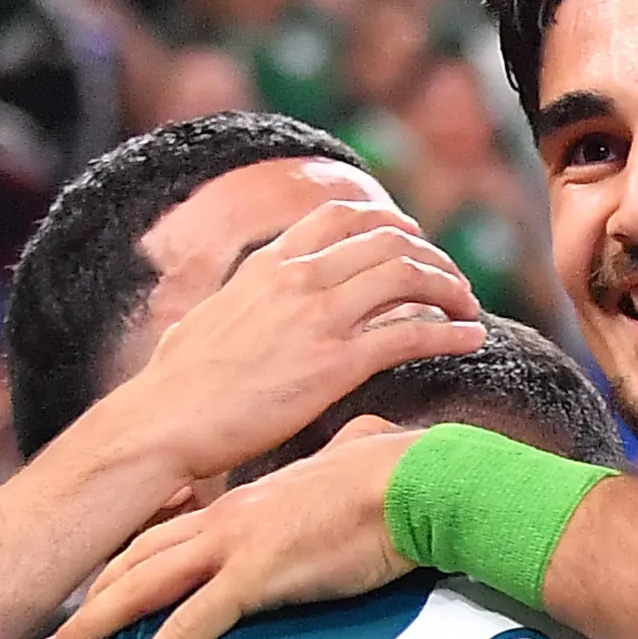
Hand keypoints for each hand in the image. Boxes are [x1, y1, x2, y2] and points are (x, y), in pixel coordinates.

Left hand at [42, 416, 415, 638]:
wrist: (417, 482)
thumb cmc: (399, 478)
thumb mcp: (357, 463)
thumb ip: (345, 456)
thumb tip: (364, 443)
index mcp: (246, 501)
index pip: (168, 531)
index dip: (128, 561)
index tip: (100, 589)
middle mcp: (225, 518)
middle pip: (137, 558)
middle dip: (91, 594)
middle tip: (54, 630)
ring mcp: (233, 545)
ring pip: (142, 588)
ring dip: (94, 625)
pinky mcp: (254, 577)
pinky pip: (186, 627)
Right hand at [54, 207, 484, 497]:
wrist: (165, 421)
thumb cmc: (177, 384)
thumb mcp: (208, 317)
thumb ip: (240, 299)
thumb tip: (240, 299)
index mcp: (269, 263)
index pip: (342, 217)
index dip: (389, 223)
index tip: (413, 239)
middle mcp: (299, 278)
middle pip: (388, 242)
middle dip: (431, 256)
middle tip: (452, 280)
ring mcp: (320, 318)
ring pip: (408, 278)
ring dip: (449, 288)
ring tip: (468, 307)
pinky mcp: (337, 364)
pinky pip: (412, 334)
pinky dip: (451, 332)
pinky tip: (472, 339)